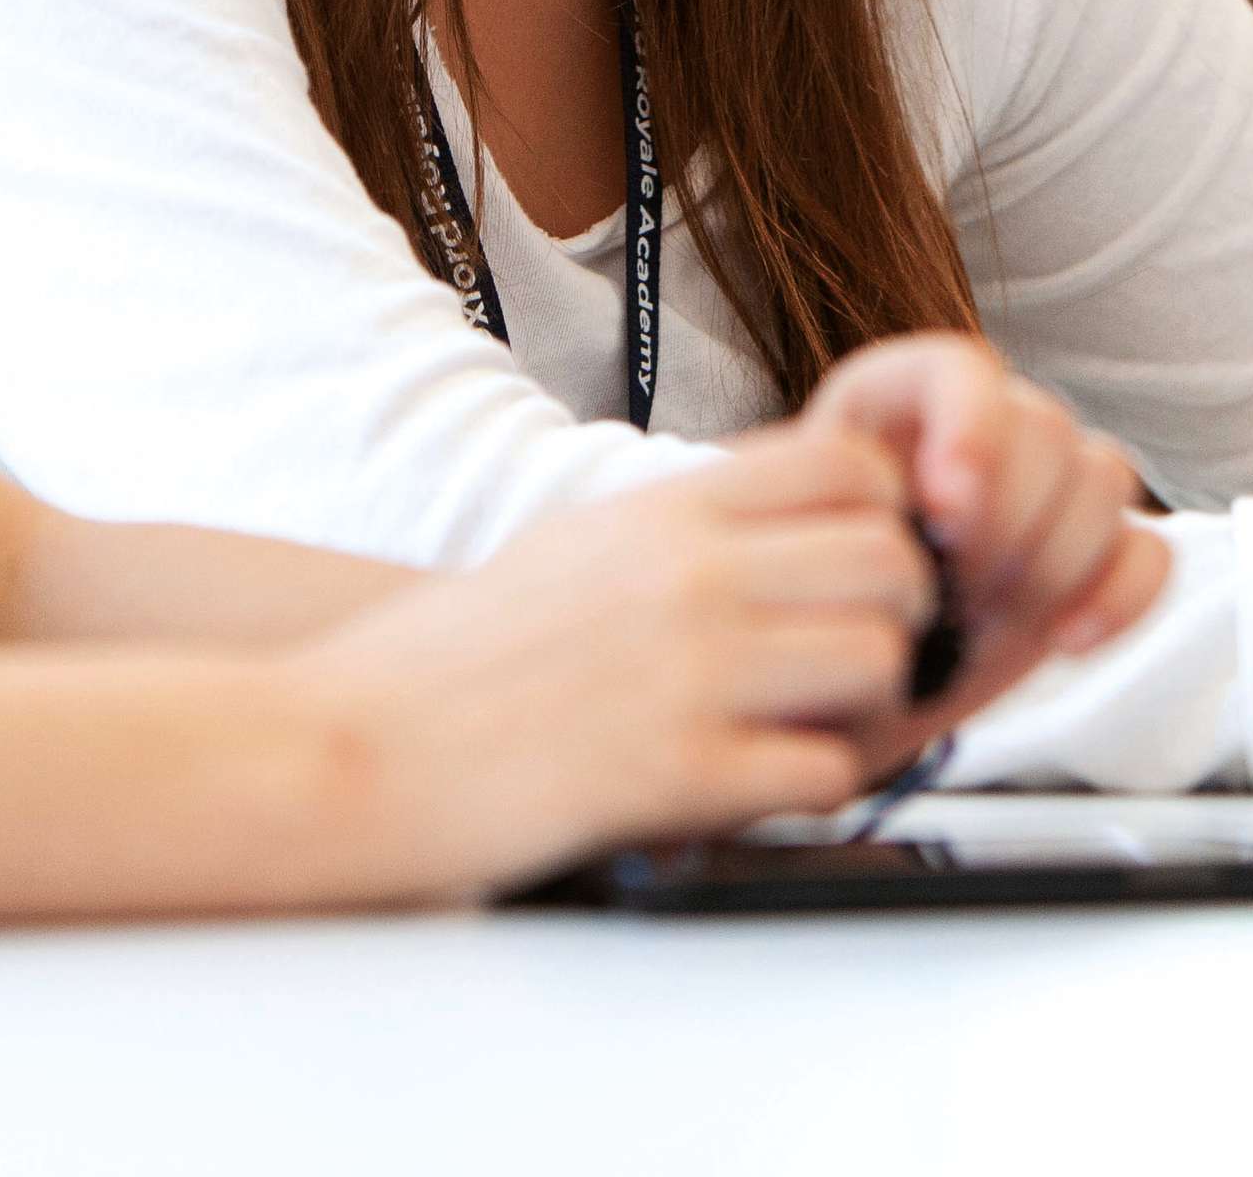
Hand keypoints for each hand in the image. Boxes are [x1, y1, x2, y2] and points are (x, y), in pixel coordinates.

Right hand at [308, 430, 931, 897]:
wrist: (356, 746)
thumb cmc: (460, 657)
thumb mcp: (581, 543)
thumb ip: (693, 526)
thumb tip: (799, 524)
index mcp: (664, 509)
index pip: (854, 465)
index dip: (889, 515)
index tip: (860, 563)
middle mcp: (688, 576)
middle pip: (891, 562)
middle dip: (896, 617)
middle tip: (849, 659)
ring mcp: (688, 674)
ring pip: (877, 662)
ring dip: (863, 707)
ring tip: (804, 724)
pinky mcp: (678, 777)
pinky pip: (823, 773)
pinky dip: (811, 787)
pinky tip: (758, 783)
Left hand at [797, 332, 1169, 767]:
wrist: (824, 692)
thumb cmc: (795, 618)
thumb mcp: (789, 557)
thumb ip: (842, 517)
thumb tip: (913, 515)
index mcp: (893, 406)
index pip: (962, 368)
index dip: (972, 426)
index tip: (946, 509)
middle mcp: (978, 433)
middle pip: (1045, 425)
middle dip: (1010, 519)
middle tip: (955, 592)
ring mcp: (1042, 495)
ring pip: (1103, 476)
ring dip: (1053, 561)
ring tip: (982, 621)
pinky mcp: (1088, 562)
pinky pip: (1147, 549)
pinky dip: (1120, 594)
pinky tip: (1066, 640)